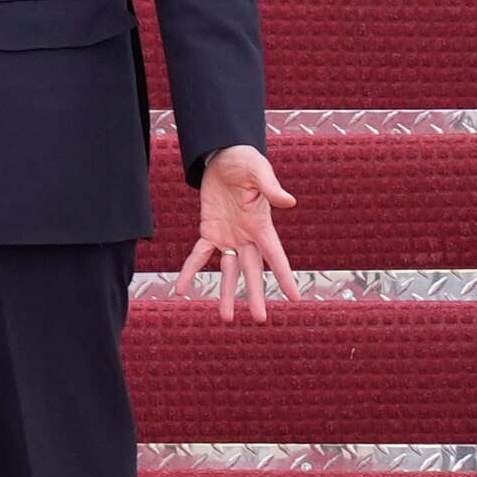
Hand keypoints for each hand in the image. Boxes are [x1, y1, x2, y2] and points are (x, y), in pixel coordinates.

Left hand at [169, 144, 299, 322]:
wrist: (222, 157)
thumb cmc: (245, 163)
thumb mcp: (258, 172)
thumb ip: (270, 188)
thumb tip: (288, 202)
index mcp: (262, 225)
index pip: (276, 256)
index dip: (284, 276)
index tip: (295, 299)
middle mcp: (247, 236)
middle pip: (252, 271)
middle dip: (256, 295)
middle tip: (260, 319)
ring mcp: (228, 237)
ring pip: (229, 271)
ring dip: (227, 293)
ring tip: (226, 318)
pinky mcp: (209, 232)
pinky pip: (199, 256)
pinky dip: (190, 271)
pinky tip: (181, 289)